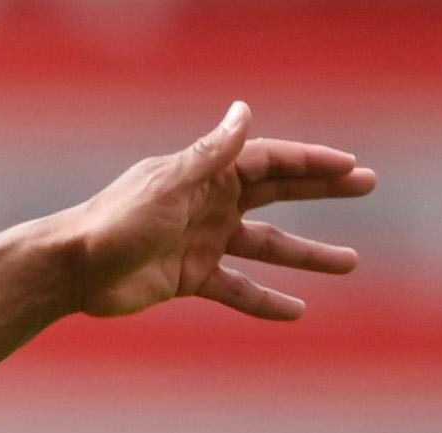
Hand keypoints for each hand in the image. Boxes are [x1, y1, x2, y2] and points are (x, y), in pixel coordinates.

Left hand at [54, 103, 372, 323]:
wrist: (73, 269)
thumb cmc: (117, 220)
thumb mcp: (169, 183)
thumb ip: (211, 154)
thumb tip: (244, 110)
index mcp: (208, 173)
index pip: (271, 161)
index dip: (312, 163)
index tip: (351, 167)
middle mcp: (211, 202)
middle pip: (279, 193)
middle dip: (323, 190)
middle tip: (368, 186)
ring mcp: (203, 241)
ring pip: (267, 245)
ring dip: (307, 254)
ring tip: (350, 262)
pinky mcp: (190, 277)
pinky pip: (236, 290)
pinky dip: (264, 301)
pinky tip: (296, 312)